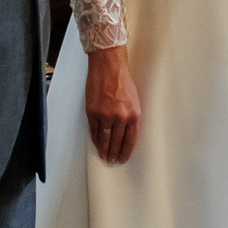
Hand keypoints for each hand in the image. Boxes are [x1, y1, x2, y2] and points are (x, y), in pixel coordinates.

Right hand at [85, 45, 142, 163]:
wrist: (109, 66)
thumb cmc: (122, 80)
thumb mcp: (134, 100)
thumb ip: (130, 116)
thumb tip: (126, 133)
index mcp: (134, 114)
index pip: (131, 140)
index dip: (126, 151)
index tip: (123, 158)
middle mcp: (120, 117)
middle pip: (117, 142)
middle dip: (114, 153)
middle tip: (112, 161)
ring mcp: (105, 115)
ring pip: (104, 139)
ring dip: (104, 149)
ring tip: (104, 157)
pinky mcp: (93, 112)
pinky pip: (94, 131)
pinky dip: (95, 139)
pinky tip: (97, 144)